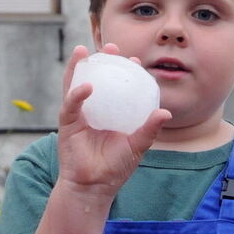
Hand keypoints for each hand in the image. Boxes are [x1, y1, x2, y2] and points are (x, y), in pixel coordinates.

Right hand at [57, 44, 171, 196]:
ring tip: (83, 50)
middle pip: (95, 77)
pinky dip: (77, 93)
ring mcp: (79, 113)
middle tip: (111, 47)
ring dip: (78, 66)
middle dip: (102, 60)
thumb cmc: (115, 167)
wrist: (94, 187)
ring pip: (75, 83)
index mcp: (111, 111)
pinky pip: (71, 104)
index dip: (125, 70)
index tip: (135, 59)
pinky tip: (86, 86)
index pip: (117, 85)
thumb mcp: (137, 146)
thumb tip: (166, 112)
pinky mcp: (67, 123)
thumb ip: (149, 129)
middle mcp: (94, 108)